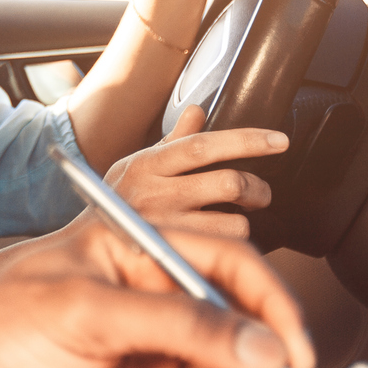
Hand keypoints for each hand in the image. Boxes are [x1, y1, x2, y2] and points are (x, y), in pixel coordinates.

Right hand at [105, 104, 286, 239]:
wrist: (87, 247)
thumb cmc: (120, 201)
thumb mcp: (138, 164)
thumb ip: (172, 140)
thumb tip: (197, 110)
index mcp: (148, 163)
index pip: (203, 146)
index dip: (246, 141)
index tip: (279, 140)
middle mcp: (157, 194)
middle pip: (228, 184)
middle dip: (257, 187)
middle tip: (260, 192)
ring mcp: (167, 228)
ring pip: (234, 221)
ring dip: (245, 219)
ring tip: (240, 217)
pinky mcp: (177, 256)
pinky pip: (224, 249)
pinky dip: (233, 242)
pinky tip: (225, 239)